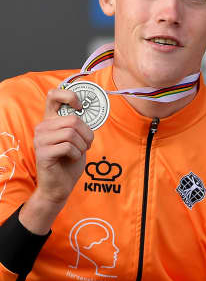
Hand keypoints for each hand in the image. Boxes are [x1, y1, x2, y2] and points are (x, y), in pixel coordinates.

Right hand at [19, 88, 93, 233]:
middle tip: (86, 145)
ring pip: (71, 133)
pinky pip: (68, 147)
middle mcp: (42, 127)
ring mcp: (40, 139)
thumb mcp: (77, 140)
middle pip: (73, 120)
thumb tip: (89, 110)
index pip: (53, 95)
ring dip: (82, 146)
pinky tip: (71, 159)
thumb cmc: (70, 162)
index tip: (80, 106)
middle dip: (87, 135)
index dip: (69, 95)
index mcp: (50, 120)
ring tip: (78, 153)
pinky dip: (76, 154)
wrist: (60, 185)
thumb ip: (78, 125)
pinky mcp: (42, 152)